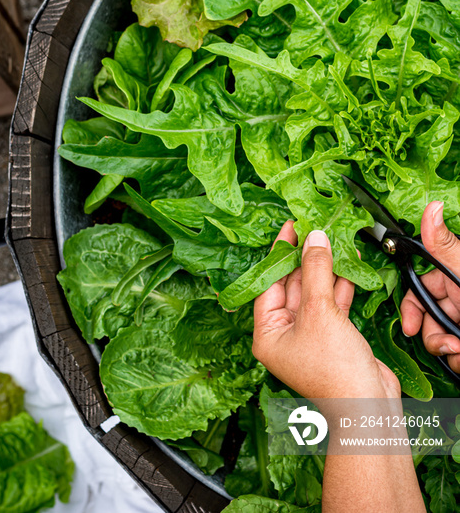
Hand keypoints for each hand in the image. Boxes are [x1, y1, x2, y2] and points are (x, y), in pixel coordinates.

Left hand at [252, 222, 400, 400]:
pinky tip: (348, 263)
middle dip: (305, 258)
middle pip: (292, 286)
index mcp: (268, 333)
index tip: (290, 229)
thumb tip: (313, 239)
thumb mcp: (320, 312)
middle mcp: (284, 334)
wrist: (369, 407)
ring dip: (325, 268)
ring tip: (332, 240)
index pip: (269, 283)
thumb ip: (316, 271)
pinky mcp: (332, 337)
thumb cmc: (334, 370)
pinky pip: (332, 303)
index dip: (280, 254)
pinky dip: (340, 284)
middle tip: (314, 230)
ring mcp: (309, 336)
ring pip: (314, 293)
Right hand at [401, 201, 459, 372]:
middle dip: (432, 337)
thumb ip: (444, 244)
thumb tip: (433, 207)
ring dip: (447, 352)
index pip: (418, 293)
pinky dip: (458, 360)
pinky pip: (454, 356)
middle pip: (427, 320)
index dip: (411, 311)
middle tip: (447, 344)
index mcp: (451, 280)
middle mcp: (456, 300)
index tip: (409, 327)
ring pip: (440, 341)